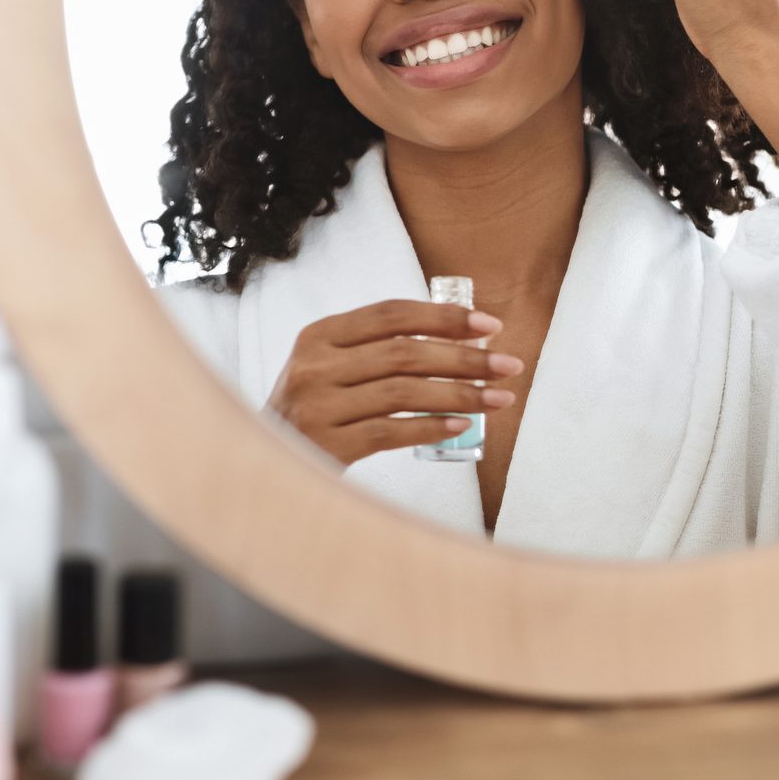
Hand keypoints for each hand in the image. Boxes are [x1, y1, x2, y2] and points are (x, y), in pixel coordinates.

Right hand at [264, 299, 525, 466]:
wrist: (269, 465)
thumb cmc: (318, 410)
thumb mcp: (332, 368)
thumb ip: (378, 348)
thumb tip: (464, 338)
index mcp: (319, 336)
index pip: (391, 314)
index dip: (445, 317)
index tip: (491, 326)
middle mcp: (313, 367)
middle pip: (404, 353)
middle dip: (465, 358)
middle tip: (509, 366)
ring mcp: (316, 407)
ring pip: (403, 393)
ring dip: (460, 394)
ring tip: (499, 399)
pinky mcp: (325, 446)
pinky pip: (390, 433)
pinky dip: (431, 428)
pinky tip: (463, 426)